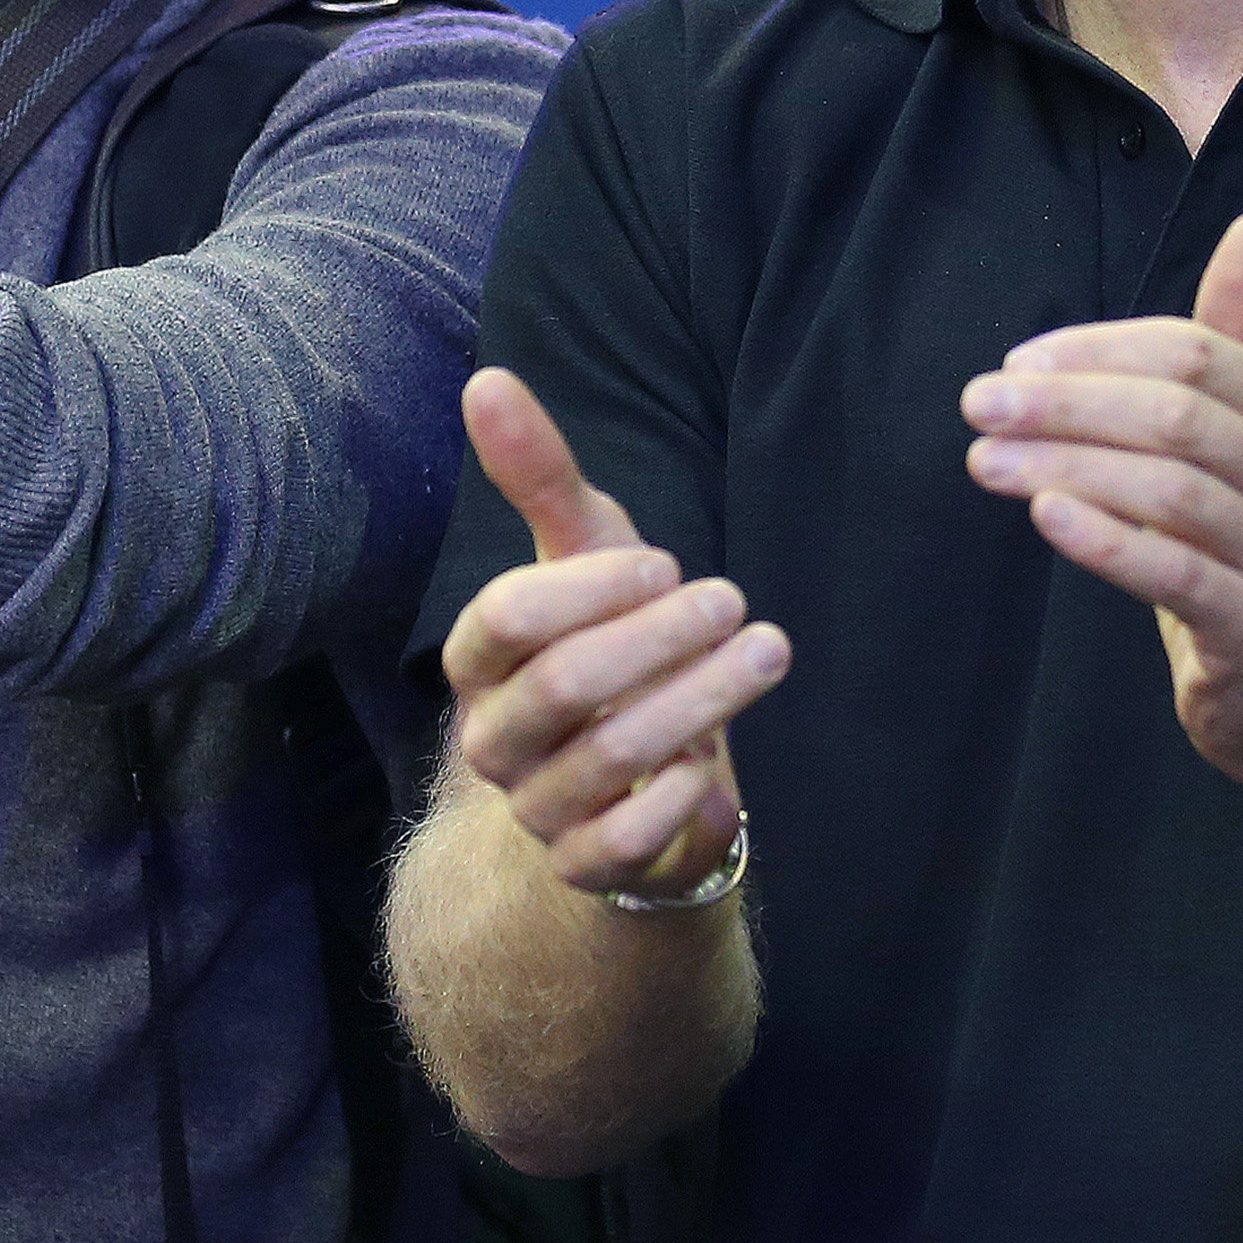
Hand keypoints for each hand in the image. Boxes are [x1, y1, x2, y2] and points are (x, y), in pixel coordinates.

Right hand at [441, 369, 784, 899]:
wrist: (632, 772)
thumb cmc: (606, 637)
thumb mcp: (582, 550)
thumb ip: (538, 472)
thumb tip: (488, 378)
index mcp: (476, 657)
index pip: (505, 618)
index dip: (592, 589)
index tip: (666, 564)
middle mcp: (491, 736)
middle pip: (564, 686)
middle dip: (663, 639)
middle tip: (736, 601)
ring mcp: (534, 806)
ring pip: (610, 758)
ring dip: (701, 699)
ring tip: (766, 652)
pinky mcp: (585, 864)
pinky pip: (628, 841)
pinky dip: (681, 798)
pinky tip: (719, 760)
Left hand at [961, 210, 1242, 784]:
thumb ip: (1233, 337)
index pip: (1194, 352)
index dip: (1097, 350)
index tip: (1014, 361)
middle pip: (1175, 415)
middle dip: (1065, 402)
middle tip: (978, 404)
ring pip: (1168, 489)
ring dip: (1064, 465)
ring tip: (983, 461)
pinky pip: (1175, 573)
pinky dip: (1105, 539)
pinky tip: (1044, 515)